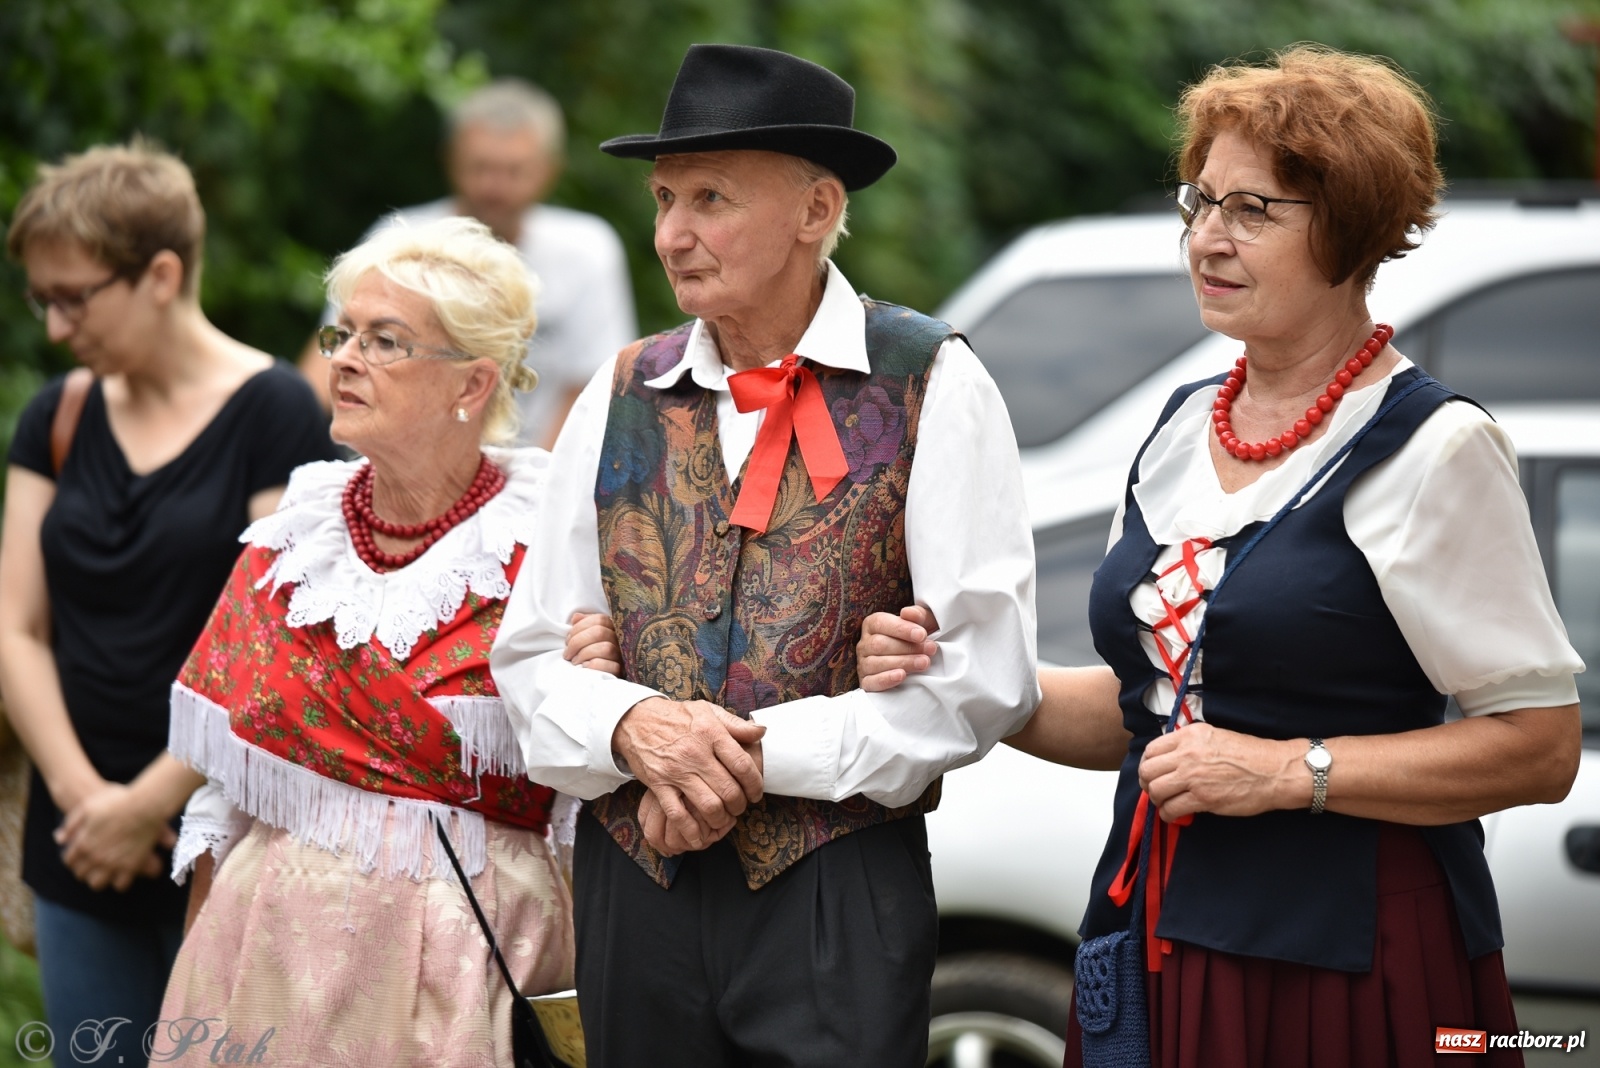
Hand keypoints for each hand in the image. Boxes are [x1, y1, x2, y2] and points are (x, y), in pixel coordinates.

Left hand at [56, 782, 173, 891]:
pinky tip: (123, 874)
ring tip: (105, 873)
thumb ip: (71, 824)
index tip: (79, 856)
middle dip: (84, 870)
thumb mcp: (88, 806)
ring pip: (98, 884)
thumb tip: (60, 839)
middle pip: (81, 874)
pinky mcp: (131, 866)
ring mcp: (113, 864)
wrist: (145, 806)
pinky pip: (121, 885)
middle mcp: (95, 857)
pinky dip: (120, 882)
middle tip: (91, 865)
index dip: (72, 859)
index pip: (69, 861)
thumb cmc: (117, 802)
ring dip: (99, 879)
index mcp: (83, 843)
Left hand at [565, 610, 622, 676]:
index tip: (568, 639)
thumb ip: (583, 625)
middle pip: (599, 632)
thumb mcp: (588, 638)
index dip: (580, 627)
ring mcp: (622, 656)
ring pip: (605, 648)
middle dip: (577, 642)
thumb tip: (576, 618)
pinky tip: (584, 667)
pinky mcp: (621, 671)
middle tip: (567, 653)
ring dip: (584, 654)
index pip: (599, 620)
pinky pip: (610, 666)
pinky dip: (594, 665)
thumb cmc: (593, 655)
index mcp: (614, 628)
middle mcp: (620, 640)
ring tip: (574, 661)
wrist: (602, 681)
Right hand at [612, 698, 764, 850]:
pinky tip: (700, 836)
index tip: (756, 792)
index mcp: (710, 734)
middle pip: (729, 790)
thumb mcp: (707, 711)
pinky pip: (678, 815)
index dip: (755, 784)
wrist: (635, 720)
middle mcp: (695, 754)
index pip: (742, 765)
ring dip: (721, 818)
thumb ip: (736, 724)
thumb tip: (761, 731)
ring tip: (724, 817)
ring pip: (708, 805)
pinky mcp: (659, 785)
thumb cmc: (676, 716)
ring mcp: (676, 772)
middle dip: (740, 805)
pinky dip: (691, 830)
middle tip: (741, 806)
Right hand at [857, 604, 938, 692]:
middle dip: (907, 648)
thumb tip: (907, 613)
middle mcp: (865, 643)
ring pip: (876, 663)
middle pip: (879, 644)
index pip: (881, 623)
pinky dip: (886, 680)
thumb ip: (918, 615)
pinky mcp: (866, 682)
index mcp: (873, 624)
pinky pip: (871, 682)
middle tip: (930, 650)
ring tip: (924, 663)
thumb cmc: (919, 638)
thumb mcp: (923, 623)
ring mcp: (863, 664)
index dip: (902, 629)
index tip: (922, 635)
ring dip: (903, 663)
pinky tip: (901, 676)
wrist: (920, 659)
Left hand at [1137, 723, 1300, 821]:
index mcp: (1190, 736)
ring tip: (1164, 802)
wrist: (1274, 771)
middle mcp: (1187, 754)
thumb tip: (1172, 757)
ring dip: (1156, 799)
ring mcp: (1194, 776)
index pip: (1152, 749)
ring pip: (1156, 790)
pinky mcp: (1202, 798)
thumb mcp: (1215, 736)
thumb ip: (1191, 744)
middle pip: (1148, 770)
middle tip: (1153, 789)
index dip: (1147, 764)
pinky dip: (1167, 814)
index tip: (1151, 772)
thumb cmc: (1250, 755)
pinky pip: (1171, 808)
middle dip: (1147, 782)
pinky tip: (1173, 814)